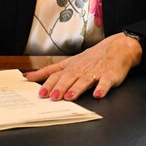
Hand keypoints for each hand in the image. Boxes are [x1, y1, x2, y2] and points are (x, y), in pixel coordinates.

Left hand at [23, 33, 140, 100]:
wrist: (117, 47)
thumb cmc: (92, 57)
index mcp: (71, 67)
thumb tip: (28, 76)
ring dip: (76, 89)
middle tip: (52, 97)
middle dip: (60, 87)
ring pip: (84, 80)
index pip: (56, 74)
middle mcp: (81, 69)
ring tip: (69, 97)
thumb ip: (50, 71)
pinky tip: (97, 94)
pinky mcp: (110, 76)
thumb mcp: (69, 62)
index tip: (40, 93)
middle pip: (69, 78)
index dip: (48, 83)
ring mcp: (96, 72)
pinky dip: (101, 88)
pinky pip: (105, 82)